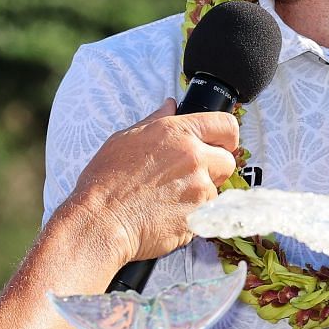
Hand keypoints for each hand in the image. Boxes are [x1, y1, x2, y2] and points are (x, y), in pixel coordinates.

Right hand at [64, 102, 238, 263]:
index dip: (226, 137)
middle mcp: (194, 157)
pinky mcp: (199, 217)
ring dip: (200, 194)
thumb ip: (156, 121)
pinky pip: (206, 214)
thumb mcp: (125, 138)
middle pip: (228, 161)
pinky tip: (167, 215)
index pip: (225, 125)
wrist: (101, 222)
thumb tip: (170, 106)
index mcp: (177, 133)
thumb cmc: (105, 182)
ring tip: (169, 199)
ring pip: (216, 190)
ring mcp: (199, 189)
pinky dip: (192, 215)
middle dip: (214, 169)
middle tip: (190, 176)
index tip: (220, 145)